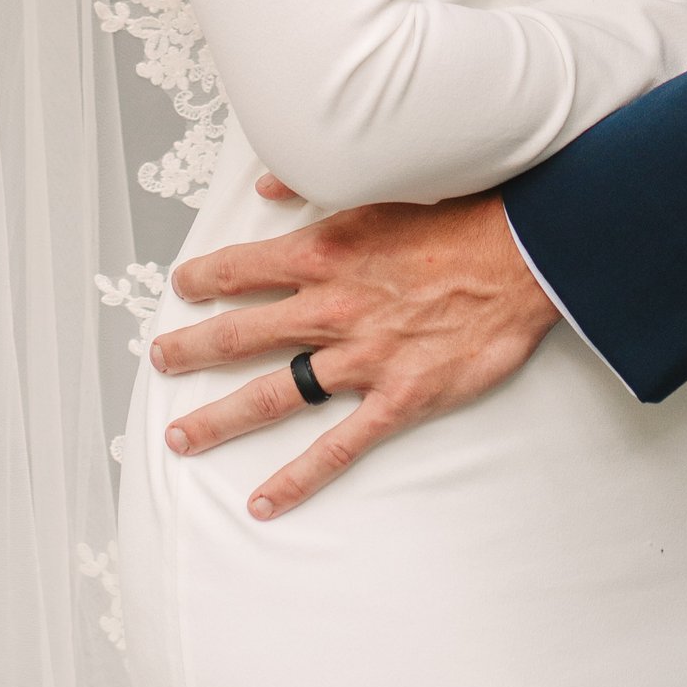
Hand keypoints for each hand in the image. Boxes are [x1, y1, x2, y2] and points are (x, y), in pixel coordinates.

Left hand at [146, 190, 555, 516]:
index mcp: (323, 252)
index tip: (182, 287)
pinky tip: (264, 500)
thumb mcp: (383, 186)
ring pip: (271, 394)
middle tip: (160, 361)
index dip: (203, 279)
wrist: (527, 257)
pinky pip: (336, 446)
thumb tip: (265, 186)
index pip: (241, 269)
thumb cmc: (462, 217)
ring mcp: (362, 358)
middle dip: (191, 350)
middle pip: (239, 335)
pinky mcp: (398, 398)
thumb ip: (314, 185)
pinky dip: (298, 477)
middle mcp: (331, 308)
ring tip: (180, 435)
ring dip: (219, 417)